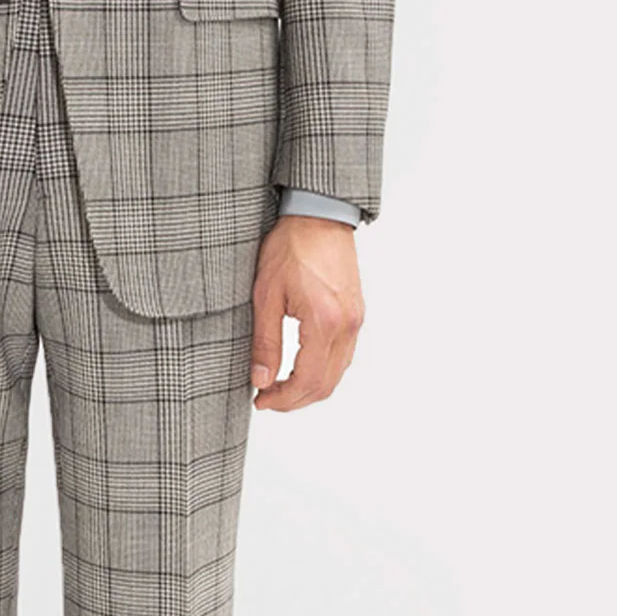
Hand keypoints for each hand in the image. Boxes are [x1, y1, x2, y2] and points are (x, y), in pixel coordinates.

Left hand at [249, 217, 364, 410]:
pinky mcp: (355, 314)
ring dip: (310, 387)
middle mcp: (347, 325)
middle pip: (326, 384)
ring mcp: (355, 320)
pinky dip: (322, 370)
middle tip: (267, 398)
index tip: (261, 400)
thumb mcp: (266, 295)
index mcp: (324, 321)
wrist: (318, 215)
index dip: (283, 399)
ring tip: (279, 385)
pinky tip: (299, 366)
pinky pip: (343, 355)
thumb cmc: (291, 246)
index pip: (308, 380)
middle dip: (296, 399)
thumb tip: (261, 379)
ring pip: (337, 373)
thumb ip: (264, 342)